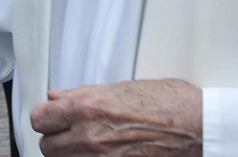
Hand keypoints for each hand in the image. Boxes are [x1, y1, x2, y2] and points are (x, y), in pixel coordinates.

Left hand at [29, 79, 201, 156]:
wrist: (198, 126)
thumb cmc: (170, 104)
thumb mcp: (122, 87)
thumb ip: (83, 95)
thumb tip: (58, 97)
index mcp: (88, 107)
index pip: (40, 118)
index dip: (45, 117)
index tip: (51, 117)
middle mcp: (89, 136)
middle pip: (47, 146)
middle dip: (56, 138)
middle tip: (70, 131)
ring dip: (70, 153)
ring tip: (87, 144)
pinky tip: (101, 153)